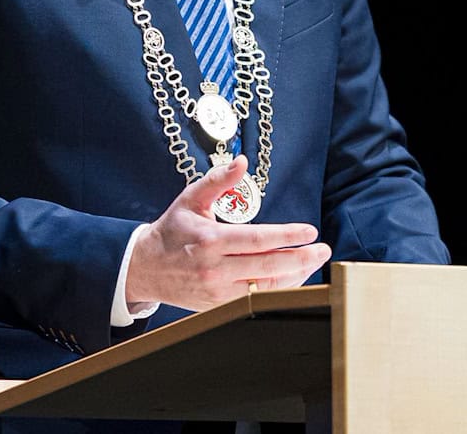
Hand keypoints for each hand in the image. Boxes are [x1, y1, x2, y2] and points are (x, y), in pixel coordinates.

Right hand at [125, 155, 330, 311]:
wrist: (143, 268)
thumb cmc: (171, 230)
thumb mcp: (191, 199)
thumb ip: (218, 180)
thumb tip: (241, 161)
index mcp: (211, 241)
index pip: (258, 240)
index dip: (288, 236)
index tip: (309, 231)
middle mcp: (216, 269)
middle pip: (269, 267)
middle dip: (302, 259)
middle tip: (324, 249)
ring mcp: (217, 291)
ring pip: (265, 287)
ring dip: (295, 276)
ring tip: (314, 262)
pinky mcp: (217, 305)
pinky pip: (254, 299)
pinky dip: (277, 289)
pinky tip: (293, 278)